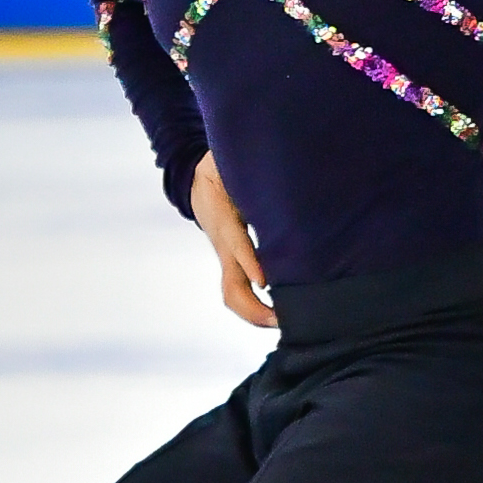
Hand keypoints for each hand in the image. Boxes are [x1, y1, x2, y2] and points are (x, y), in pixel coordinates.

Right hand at [190, 153, 276, 329]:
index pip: (235, 241)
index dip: (249, 260)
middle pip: (231, 284)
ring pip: (234, 294)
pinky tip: (283, 314)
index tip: (264, 280)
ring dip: (256, 314)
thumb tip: (272, 164)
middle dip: (254, 306)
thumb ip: (242, 166)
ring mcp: (227, 257)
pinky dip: (258, 307)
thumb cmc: (221, 165)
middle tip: (280, 318)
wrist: (197, 181)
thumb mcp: (225, 158)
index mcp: (222, 213)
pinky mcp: (233, 263)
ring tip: (285, 324)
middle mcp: (223, 243)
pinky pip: (241, 291)